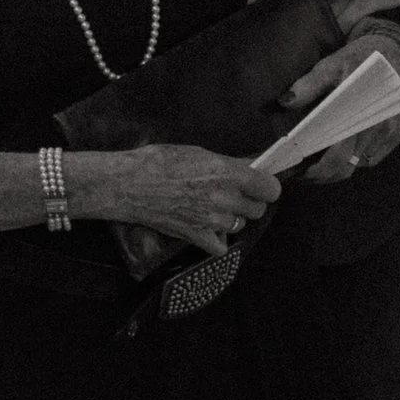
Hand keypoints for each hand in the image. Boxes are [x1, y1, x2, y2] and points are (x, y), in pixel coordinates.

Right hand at [89, 141, 280, 256]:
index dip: (267, 187)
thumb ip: (227, 164)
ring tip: (214, 208)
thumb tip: (249, 166)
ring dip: (232, 218)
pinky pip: (221, 246)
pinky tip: (208, 228)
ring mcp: (211, 221)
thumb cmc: (158, 162)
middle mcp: (224, 198)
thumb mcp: (198, 153)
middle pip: (257, 209)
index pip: (270, 188)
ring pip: (240, 225)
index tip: (262, 186)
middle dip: (249, 202)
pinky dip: (217, 240)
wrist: (129, 184)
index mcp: (227, 173)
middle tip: (235, 195)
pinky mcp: (197, 237)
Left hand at [278, 23, 399, 181]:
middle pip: (348, 165)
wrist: (394, 52)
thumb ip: (308, 85)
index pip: (338, 154)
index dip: (318, 170)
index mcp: (360, 110)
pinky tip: (342, 151)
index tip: (299, 173)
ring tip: (319, 162)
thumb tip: (285, 103)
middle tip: (304, 173)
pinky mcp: (397, 135)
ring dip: (339, 167)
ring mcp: (390, 133)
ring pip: (359, 164)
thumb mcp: (330, 65)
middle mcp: (379, 126)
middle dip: (324, 174)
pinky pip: (372, 157)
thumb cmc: (358, 59)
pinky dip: (355, 159)